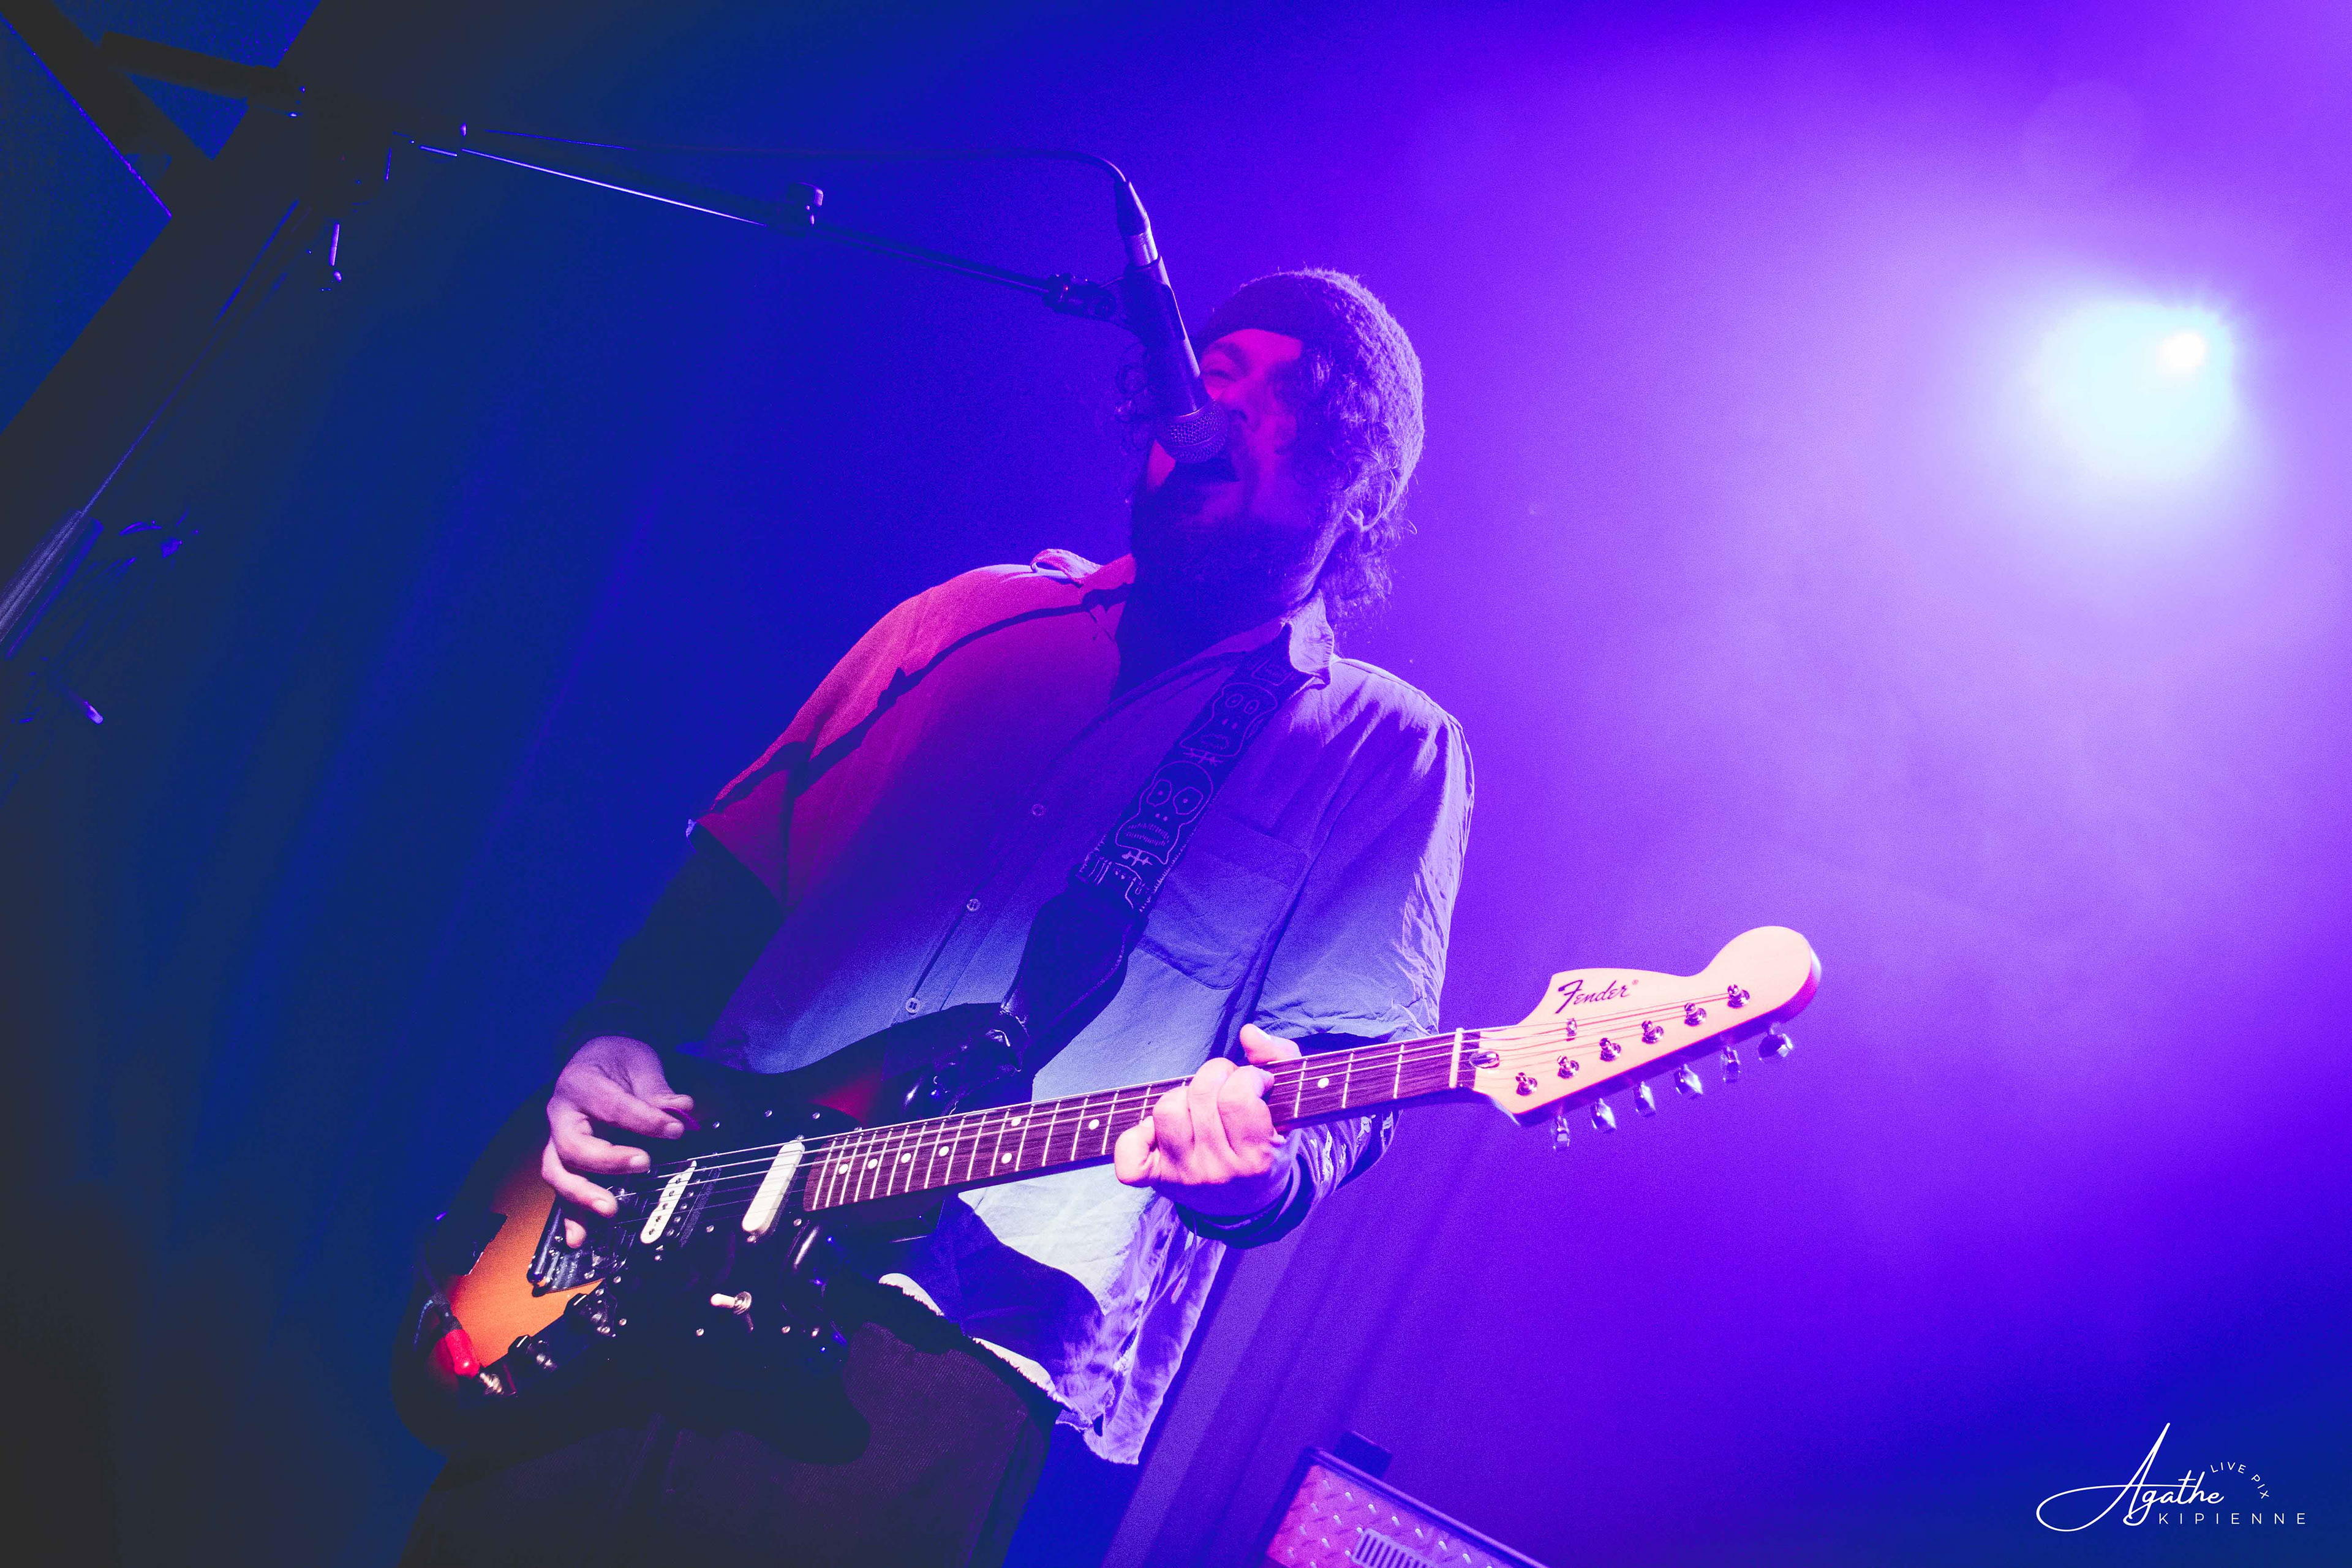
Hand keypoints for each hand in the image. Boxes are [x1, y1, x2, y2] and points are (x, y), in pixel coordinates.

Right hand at [543, 1035, 696, 1247]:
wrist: (593, 1056)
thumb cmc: (616, 1060)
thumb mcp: (639, 1063)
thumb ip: (658, 1091)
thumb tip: (682, 1111)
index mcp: (580, 1085)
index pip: (612, 1106)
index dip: (646, 1120)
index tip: (675, 1130)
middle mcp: (561, 1114)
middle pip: (573, 1144)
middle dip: (607, 1160)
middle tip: (643, 1165)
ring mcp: (557, 1139)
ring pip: (557, 1171)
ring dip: (581, 1195)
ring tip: (608, 1209)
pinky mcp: (562, 1159)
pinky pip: (561, 1188)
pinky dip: (569, 1215)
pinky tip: (579, 1239)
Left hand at [1114, 1025, 1301, 1216]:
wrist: (1250, 1203)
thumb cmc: (1269, 1144)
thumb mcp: (1290, 1107)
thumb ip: (1279, 1058)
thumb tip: (1248, 1033)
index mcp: (1257, 1158)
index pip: (1238, 1097)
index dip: (1248, 1076)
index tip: (1257, 1082)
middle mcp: (1218, 1172)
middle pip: (1200, 1095)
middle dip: (1216, 1075)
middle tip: (1228, 1087)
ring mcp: (1185, 1177)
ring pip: (1166, 1112)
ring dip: (1182, 1096)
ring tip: (1199, 1105)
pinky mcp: (1158, 1180)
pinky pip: (1129, 1158)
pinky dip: (1137, 1135)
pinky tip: (1158, 1129)